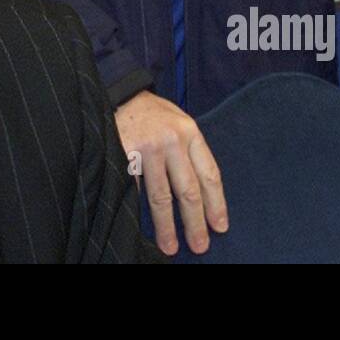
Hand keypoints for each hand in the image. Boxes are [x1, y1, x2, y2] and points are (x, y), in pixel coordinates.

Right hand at [114, 90, 227, 254]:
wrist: (120, 92)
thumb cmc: (153, 113)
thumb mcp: (178, 122)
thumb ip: (189, 151)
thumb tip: (201, 194)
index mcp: (190, 132)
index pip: (209, 175)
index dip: (216, 204)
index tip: (219, 227)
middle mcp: (172, 140)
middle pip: (188, 191)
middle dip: (195, 222)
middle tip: (200, 245)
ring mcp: (148, 148)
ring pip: (161, 196)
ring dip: (167, 226)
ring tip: (171, 247)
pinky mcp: (125, 154)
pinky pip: (136, 189)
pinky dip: (140, 210)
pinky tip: (144, 227)